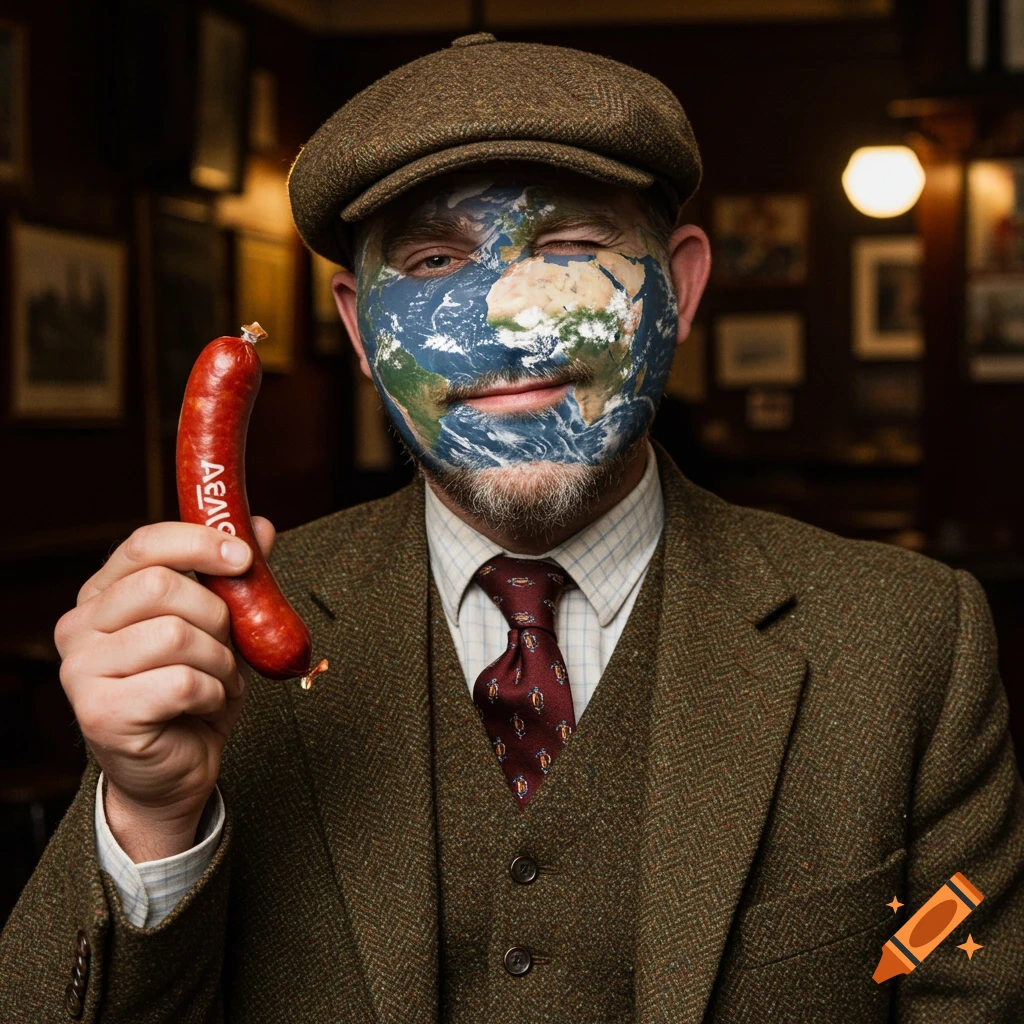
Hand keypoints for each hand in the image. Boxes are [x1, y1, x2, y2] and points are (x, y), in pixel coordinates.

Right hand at [55, 517, 275, 861]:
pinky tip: (206, 704)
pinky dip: (212, 692)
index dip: (200, 542)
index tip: (244, 556)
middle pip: (163, 587)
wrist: (175, 770)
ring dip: (219, 660)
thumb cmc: (192, 693)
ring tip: (219, 679)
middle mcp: (79, 627)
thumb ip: (231, 575)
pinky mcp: (100, 713)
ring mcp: (82, 671)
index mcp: (103, 595)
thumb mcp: (219, 627)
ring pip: (177, 635)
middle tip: (229, 644)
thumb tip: (257, 524)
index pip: (145, 544)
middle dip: (217, 615)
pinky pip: (182, 682)